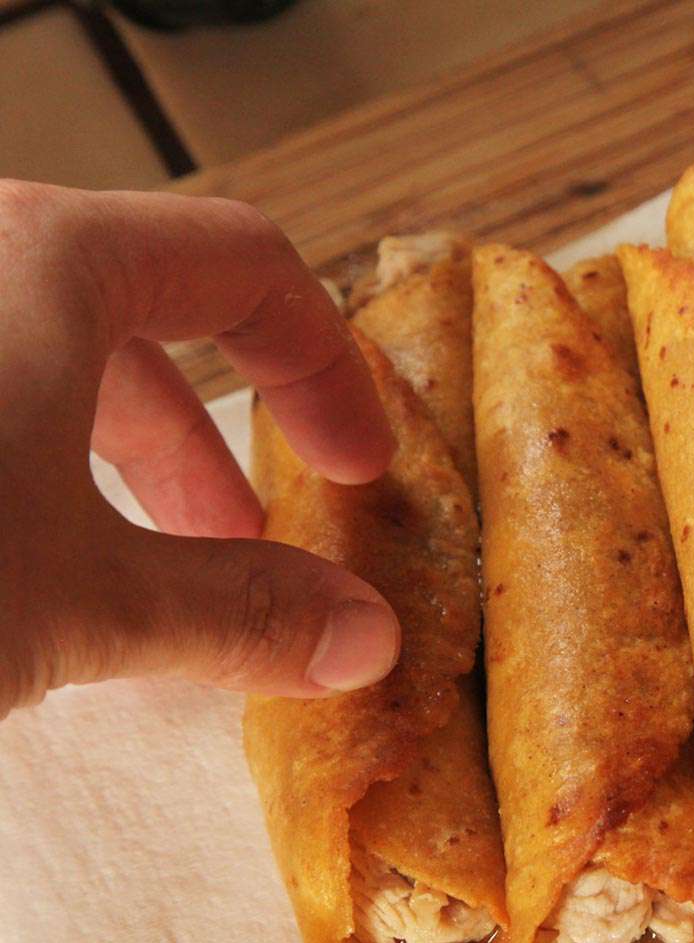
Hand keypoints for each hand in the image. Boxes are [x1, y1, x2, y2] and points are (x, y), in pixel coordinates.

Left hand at [0, 181, 399, 719]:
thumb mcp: (82, 598)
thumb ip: (236, 610)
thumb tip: (362, 639)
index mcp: (49, 257)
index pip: (244, 263)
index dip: (326, 363)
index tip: (358, 461)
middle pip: (142, 314)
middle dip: (214, 444)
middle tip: (261, 538)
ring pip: (46, 356)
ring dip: (123, 467)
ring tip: (161, 575)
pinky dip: (35, 468)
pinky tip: (42, 577)